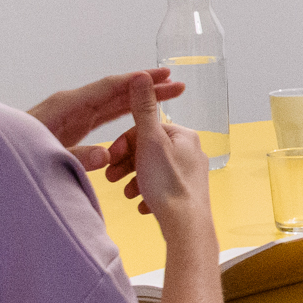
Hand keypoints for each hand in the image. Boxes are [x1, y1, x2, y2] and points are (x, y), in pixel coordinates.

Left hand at [31, 68, 184, 169]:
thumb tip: (108, 156)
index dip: (136, 82)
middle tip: (177, 84)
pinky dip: (125, 112)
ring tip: (168, 97)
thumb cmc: (15, 157)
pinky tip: (141, 114)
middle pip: (116, 92)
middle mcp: (71, 106)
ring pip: (113, 103)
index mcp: (66, 106)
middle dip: (147, 87)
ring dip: (140, 99)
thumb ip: (78, 158)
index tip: (161, 76)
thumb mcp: (47, 158)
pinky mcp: (71, 126)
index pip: (107, 88)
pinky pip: (104, 115)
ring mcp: (72, 115)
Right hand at [116, 74, 214, 234]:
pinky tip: (141, 205)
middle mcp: (192, 152)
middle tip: (111, 179)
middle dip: (127, 163)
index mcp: (184, 136)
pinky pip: (161, 190)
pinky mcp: (187, 195)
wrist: (186, 226)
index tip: (110, 159)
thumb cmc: (167, 184)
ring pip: (153, 171)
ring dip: (135, 180)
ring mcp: (191, 174)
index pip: (146, 130)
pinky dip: (147, 195)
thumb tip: (142, 76)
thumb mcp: (150, 141)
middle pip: (149, 151)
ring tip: (127, 194)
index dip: (124, 143)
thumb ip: (143, 109)